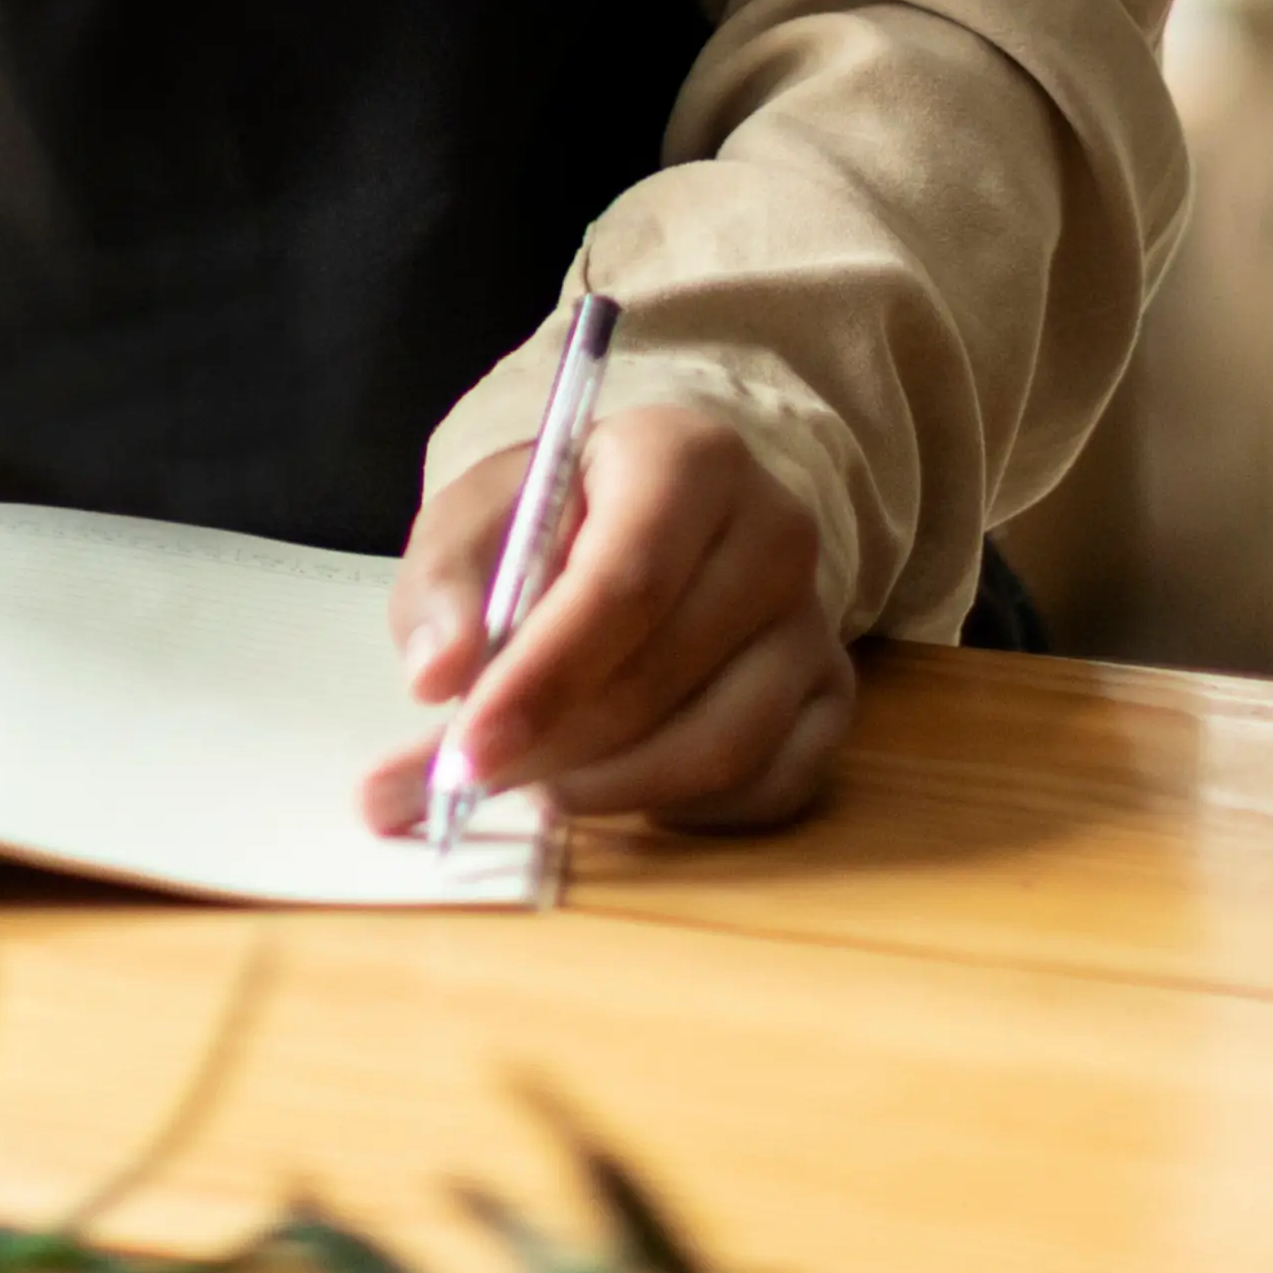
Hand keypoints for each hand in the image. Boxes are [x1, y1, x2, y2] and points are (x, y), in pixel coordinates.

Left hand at [360, 398, 854, 839]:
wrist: (649, 519)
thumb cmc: (555, 519)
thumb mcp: (479, 519)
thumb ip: (445, 586)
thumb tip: (439, 677)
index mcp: (688, 459)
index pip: (624, 585)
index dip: (542, 680)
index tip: (464, 754)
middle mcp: (776, 534)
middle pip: (662, 677)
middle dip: (551, 751)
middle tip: (463, 787)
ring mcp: (815, 620)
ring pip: (721, 748)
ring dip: (608, 791)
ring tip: (530, 788)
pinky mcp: (833, 694)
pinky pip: (769, 788)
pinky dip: (680, 813)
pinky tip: (614, 786)